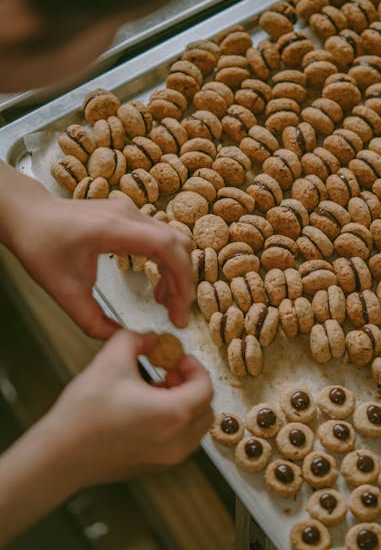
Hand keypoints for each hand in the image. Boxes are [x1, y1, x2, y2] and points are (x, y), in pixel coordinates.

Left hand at [0, 164, 193, 336]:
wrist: (28, 215)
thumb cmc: (41, 246)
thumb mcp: (63, 291)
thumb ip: (92, 320)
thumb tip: (120, 338)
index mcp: (113, 229)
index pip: (166, 246)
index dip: (181, 279)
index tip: (179, 310)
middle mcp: (129, 215)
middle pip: (178, 243)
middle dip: (183, 281)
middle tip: (176, 314)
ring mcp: (131, 212)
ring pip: (173, 240)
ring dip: (176, 272)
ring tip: (166, 304)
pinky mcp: (130, 216)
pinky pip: (161, 237)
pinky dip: (166, 262)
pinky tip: (156, 285)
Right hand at [50, 330, 213, 484]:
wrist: (59, 455)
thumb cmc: (84, 411)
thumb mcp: (111, 360)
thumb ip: (135, 339)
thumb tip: (150, 337)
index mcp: (173, 414)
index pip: (205, 387)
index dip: (195, 368)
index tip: (179, 359)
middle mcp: (177, 440)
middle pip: (205, 409)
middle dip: (192, 386)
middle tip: (171, 372)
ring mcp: (167, 458)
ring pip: (194, 428)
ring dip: (184, 405)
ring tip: (156, 390)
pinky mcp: (154, 467)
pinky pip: (178, 442)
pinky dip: (173, 423)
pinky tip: (145, 410)